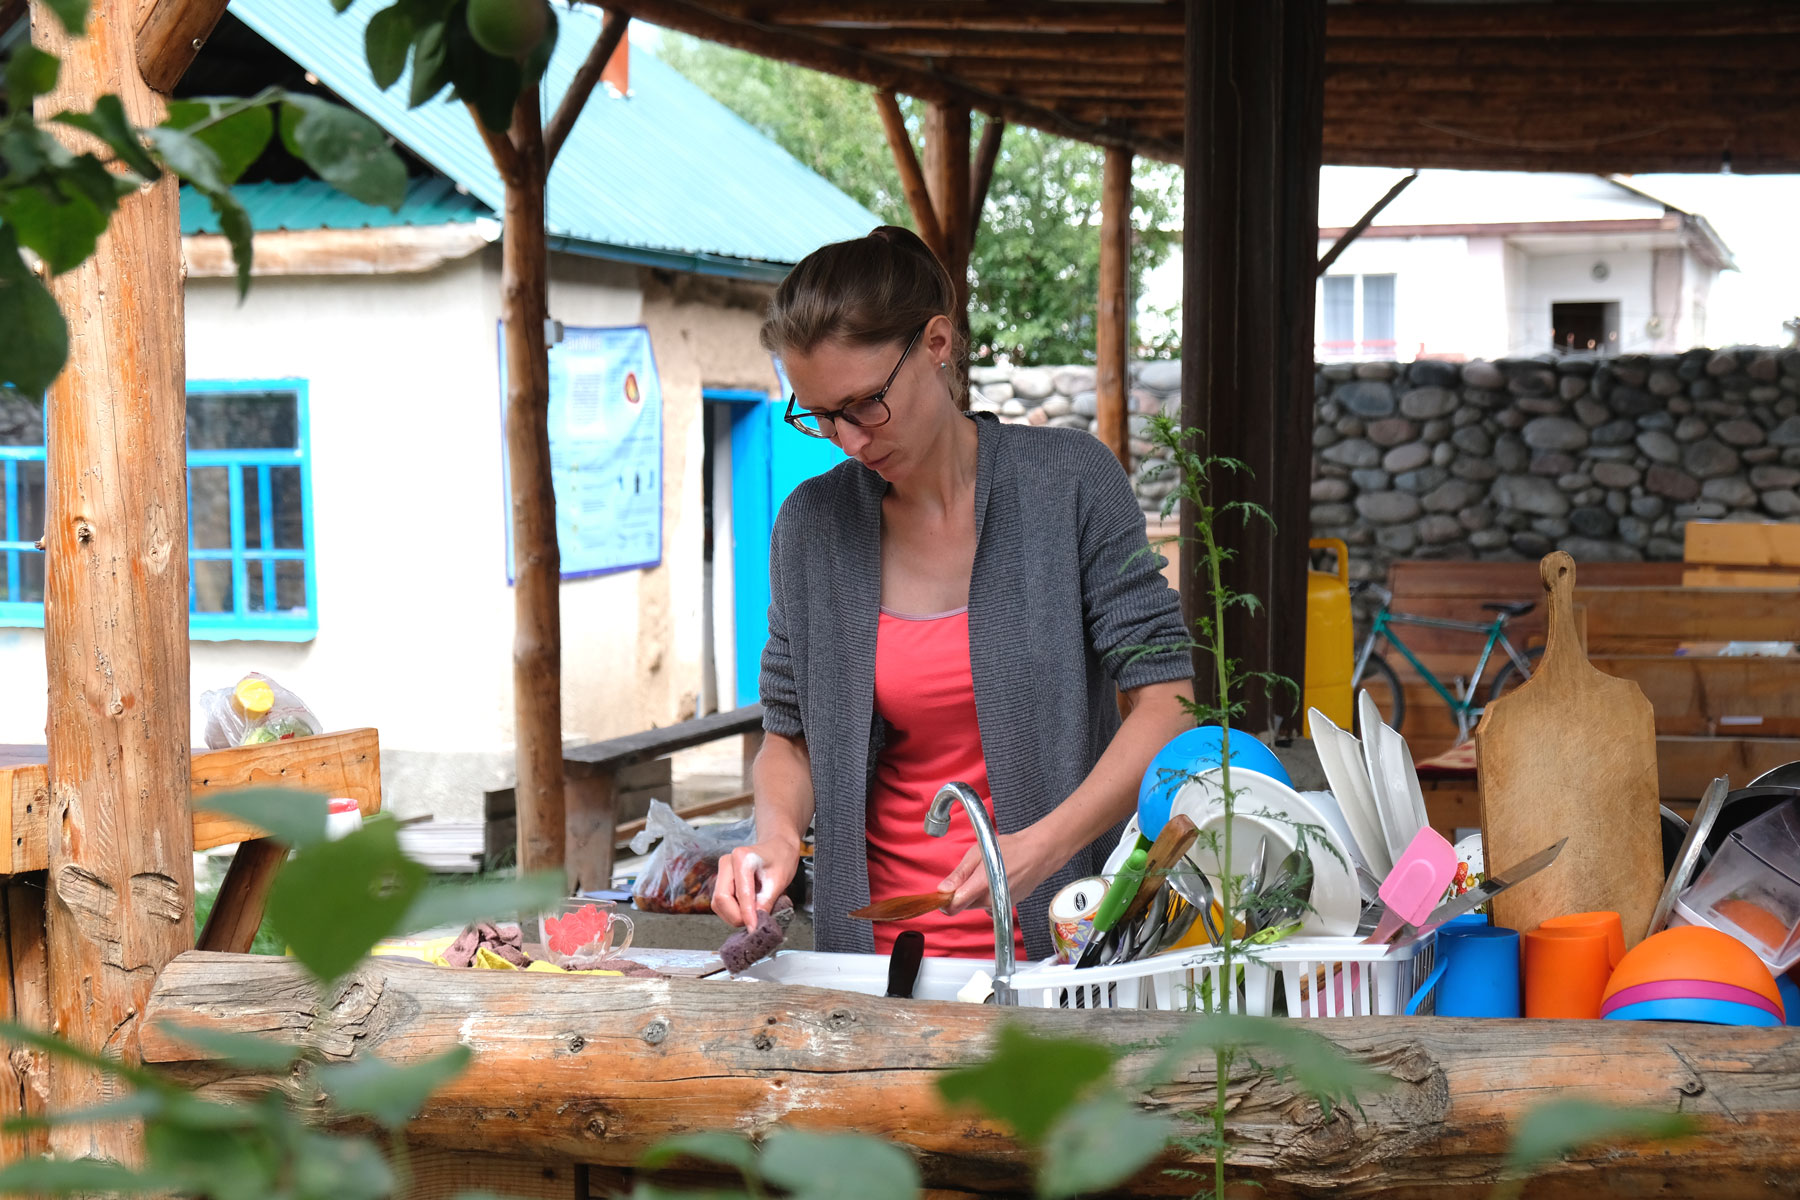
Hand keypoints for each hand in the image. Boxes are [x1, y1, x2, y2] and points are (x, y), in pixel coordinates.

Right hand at [713, 840, 798, 927]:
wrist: (777, 846)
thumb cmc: (780, 858)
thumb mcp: (779, 881)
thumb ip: (766, 902)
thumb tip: (755, 924)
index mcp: (742, 858)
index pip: (740, 894)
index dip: (746, 914)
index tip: (754, 928)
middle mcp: (726, 863)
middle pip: (721, 899)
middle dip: (736, 916)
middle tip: (754, 923)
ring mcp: (722, 871)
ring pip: (718, 903)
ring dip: (733, 915)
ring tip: (753, 915)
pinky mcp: (721, 880)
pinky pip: (721, 902)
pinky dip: (732, 911)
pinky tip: (747, 909)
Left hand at [937, 827, 1060, 915]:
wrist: (1038, 853)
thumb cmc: (1010, 849)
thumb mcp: (977, 853)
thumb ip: (959, 874)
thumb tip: (942, 889)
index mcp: (980, 886)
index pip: (953, 907)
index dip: (943, 901)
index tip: (942, 892)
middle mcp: (990, 901)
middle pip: (963, 906)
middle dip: (959, 894)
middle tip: (967, 874)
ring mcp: (999, 906)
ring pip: (975, 906)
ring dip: (973, 895)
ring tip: (984, 875)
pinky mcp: (1007, 907)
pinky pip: (988, 906)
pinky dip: (986, 897)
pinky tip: (994, 882)